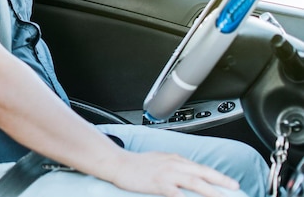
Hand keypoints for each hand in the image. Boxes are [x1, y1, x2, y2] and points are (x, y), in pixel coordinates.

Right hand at [108, 151, 240, 196]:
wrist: (118, 163)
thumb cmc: (137, 164)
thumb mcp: (160, 160)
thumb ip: (175, 166)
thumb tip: (189, 173)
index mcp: (175, 159)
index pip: (201, 168)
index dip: (217, 176)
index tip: (230, 184)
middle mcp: (174, 164)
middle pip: (202, 173)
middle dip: (221, 181)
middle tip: (236, 188)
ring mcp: (166, 173)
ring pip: (194, 182)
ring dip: (210, 191)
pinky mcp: (158, 183)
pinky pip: (176, 193)